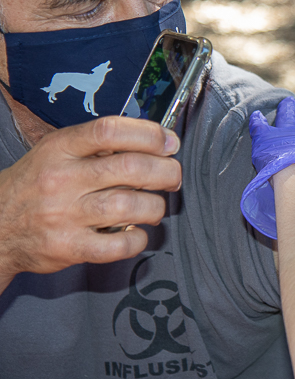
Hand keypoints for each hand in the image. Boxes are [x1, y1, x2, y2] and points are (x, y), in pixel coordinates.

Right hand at [0, 116, 180, 287]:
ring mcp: (64, 215)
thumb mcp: (58, 152)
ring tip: (154, 207)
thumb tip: (158, 142)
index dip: (149, 134)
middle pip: (131, 168)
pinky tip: (137, 232)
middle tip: (172, 176)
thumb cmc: (38, 185)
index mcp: (60, 148)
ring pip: (130, 205)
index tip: (169, 142)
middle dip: (166, 171)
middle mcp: (62, 179)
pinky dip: (138, 239)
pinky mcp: (68, 247)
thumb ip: (100, 146)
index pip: (110, 130)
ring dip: (155, 206)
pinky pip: (118, 245)